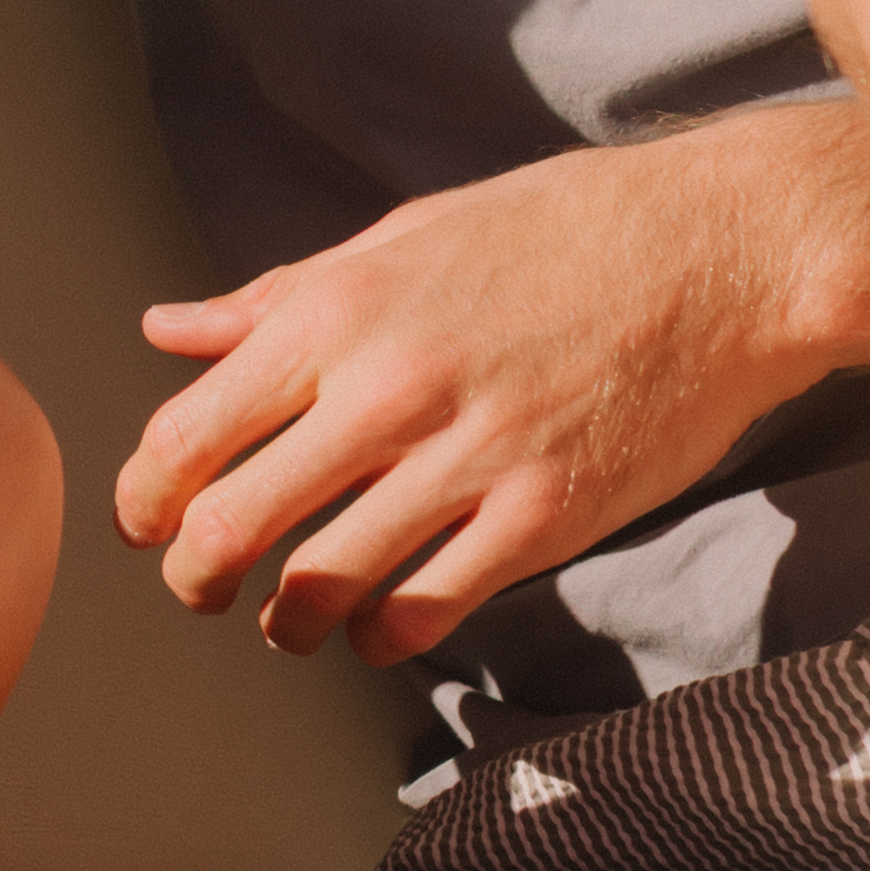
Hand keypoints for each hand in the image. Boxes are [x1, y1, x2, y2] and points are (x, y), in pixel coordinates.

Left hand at [116, 110, 869, 661]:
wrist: (724, 251)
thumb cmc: (560, 232)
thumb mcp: (404, 237)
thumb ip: (279, 298)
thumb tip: (167, 329)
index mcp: (338, 312)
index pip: (187, 433)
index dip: (145, 498)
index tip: (147, 521)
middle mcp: (388, 388)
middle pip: (232, 523)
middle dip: (194, 575)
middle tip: (200, 587)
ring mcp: (468, 459)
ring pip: (320, 586)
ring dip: (285, 621)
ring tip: (289, 621)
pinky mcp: (543, 518)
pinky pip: (423, 610)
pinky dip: (381, 637)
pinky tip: (380, 628)